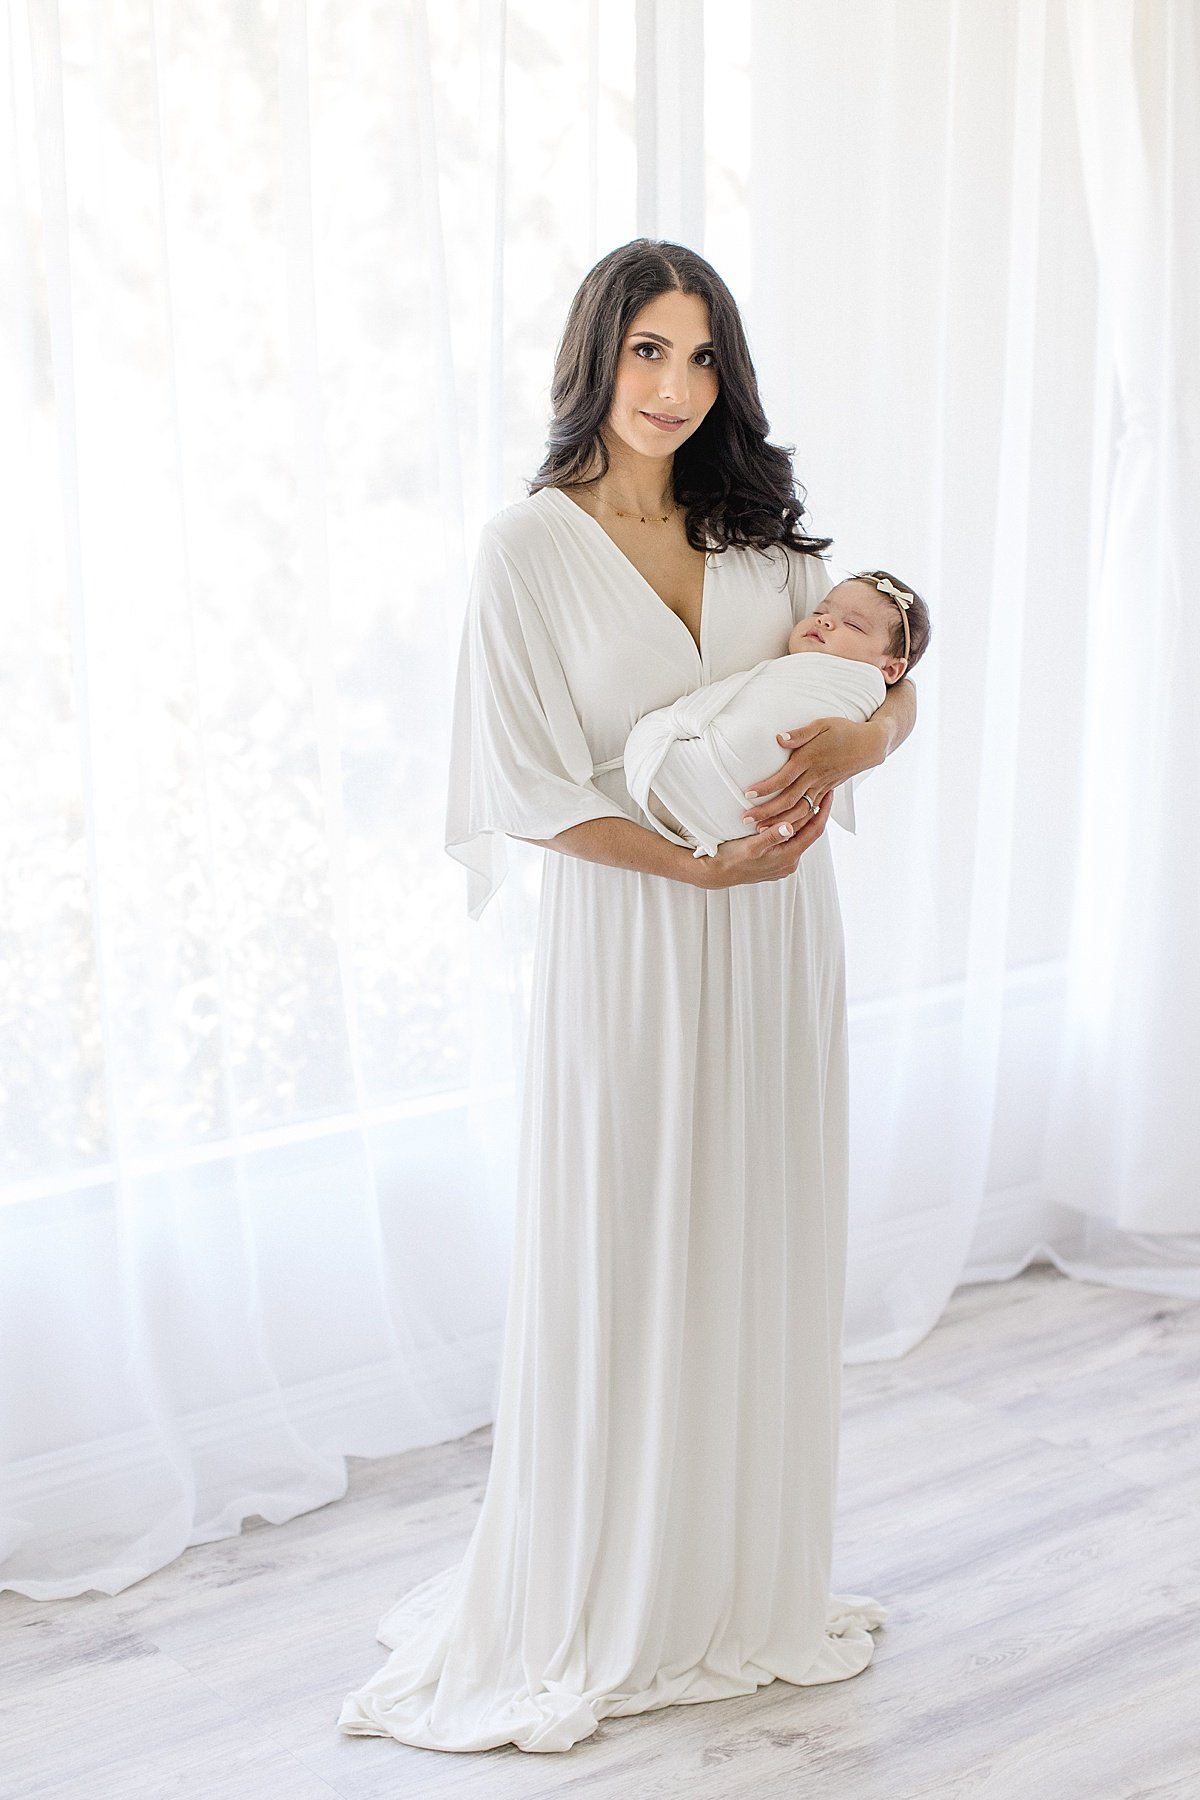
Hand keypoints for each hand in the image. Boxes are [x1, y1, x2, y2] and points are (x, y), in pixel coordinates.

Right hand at [696, 789, 832, 887]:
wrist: (716, 874)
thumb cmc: (731, 858)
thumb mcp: (751, 846)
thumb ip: (771, 836)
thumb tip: (790, 826)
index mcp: (788, 857)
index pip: (814, 831)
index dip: (823, 810)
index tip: (829, 792)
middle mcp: (790, 862)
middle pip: (809, 833)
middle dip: (816, 812)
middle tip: (822, 789)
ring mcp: (783, 864)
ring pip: (799, 837)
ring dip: (804, 819)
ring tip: (809, 798)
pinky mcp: (776, 862)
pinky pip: (790, 842)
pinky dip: (792, 828)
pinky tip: (790, 816)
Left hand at [739, 716, 884, 833]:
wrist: (869, 745)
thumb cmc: (844, 731)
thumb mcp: (822, 724)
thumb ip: (800, 733)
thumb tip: (779, 738)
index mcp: (810, 760)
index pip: (784, 777)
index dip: (766, 787)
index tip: (747, 794)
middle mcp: (815, 777)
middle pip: (788, 799)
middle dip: (766, 812)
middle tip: (745, 819)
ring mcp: (821, 786)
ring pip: (799, 810)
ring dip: (779, 822)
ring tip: (760, 830)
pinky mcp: (826, 791)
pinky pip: (810, 811)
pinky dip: (797, 822)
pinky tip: (784, 830)